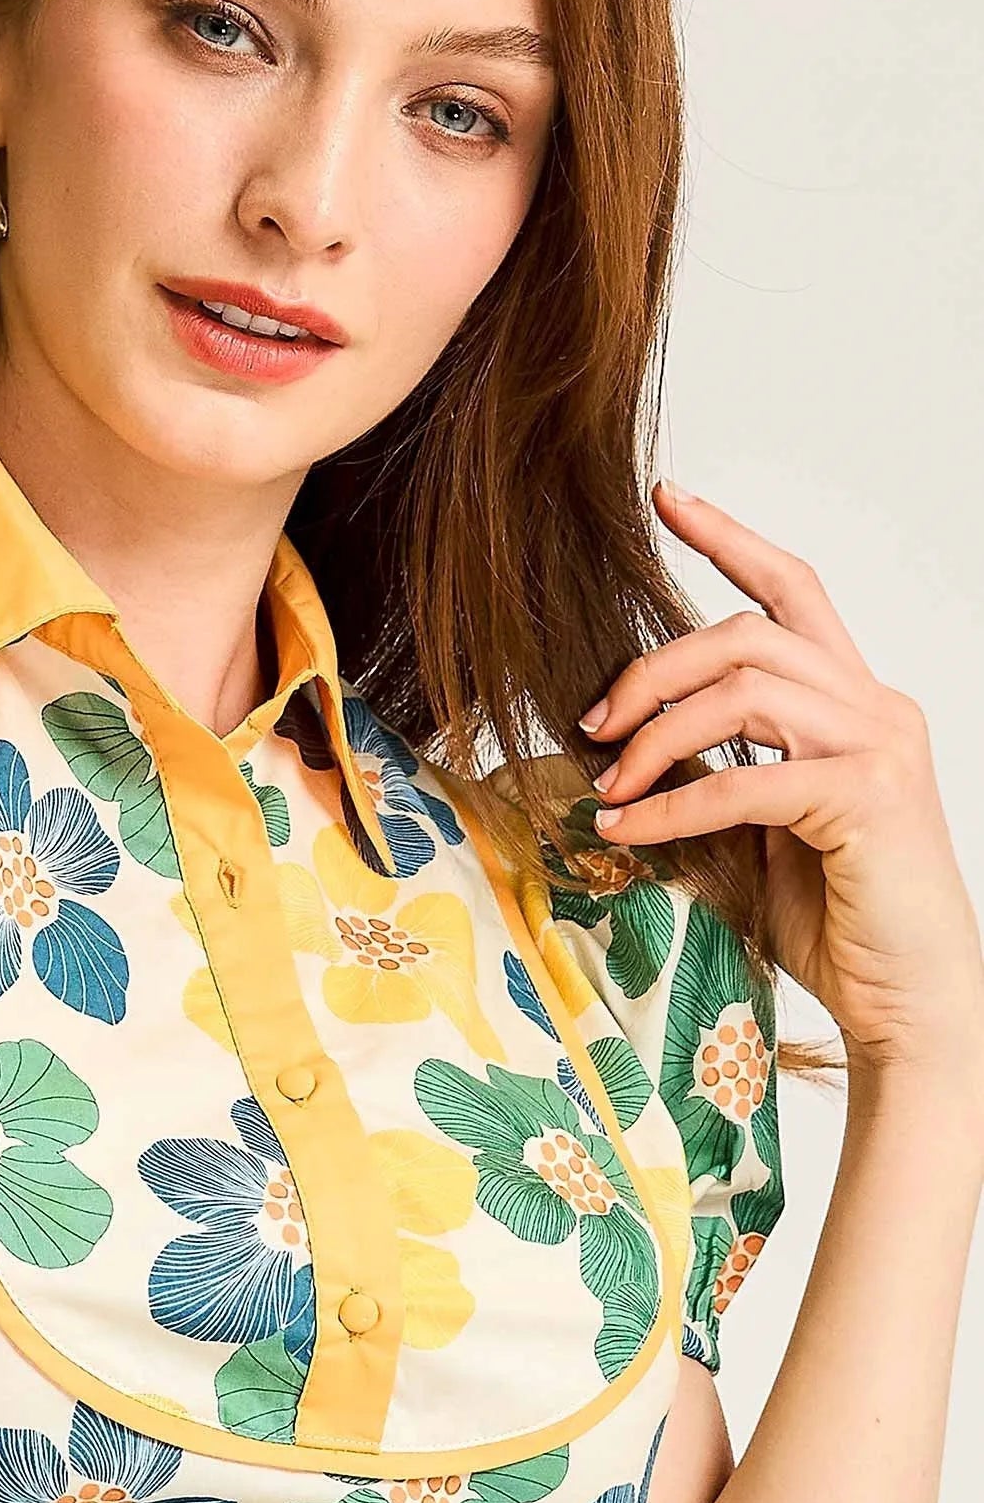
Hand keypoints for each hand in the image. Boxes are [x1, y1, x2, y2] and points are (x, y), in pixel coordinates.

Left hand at [575, 481, 983, 1073]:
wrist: (909, 1003)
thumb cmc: (840, 920)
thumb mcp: (762, 830)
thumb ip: (719, 771)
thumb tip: (628, 751)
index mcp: (853, 703)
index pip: (793, 593)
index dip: (730, 539)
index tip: (666, 499)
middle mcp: (874, 708)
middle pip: (747, 637)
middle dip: (653, 671)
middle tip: (593, 723)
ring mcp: (878, 748)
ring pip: (744, 691)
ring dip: (656, 735)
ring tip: (608, 784)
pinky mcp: (867, 799)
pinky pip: (745, 781)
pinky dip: (672, 803)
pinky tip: (625, 830)